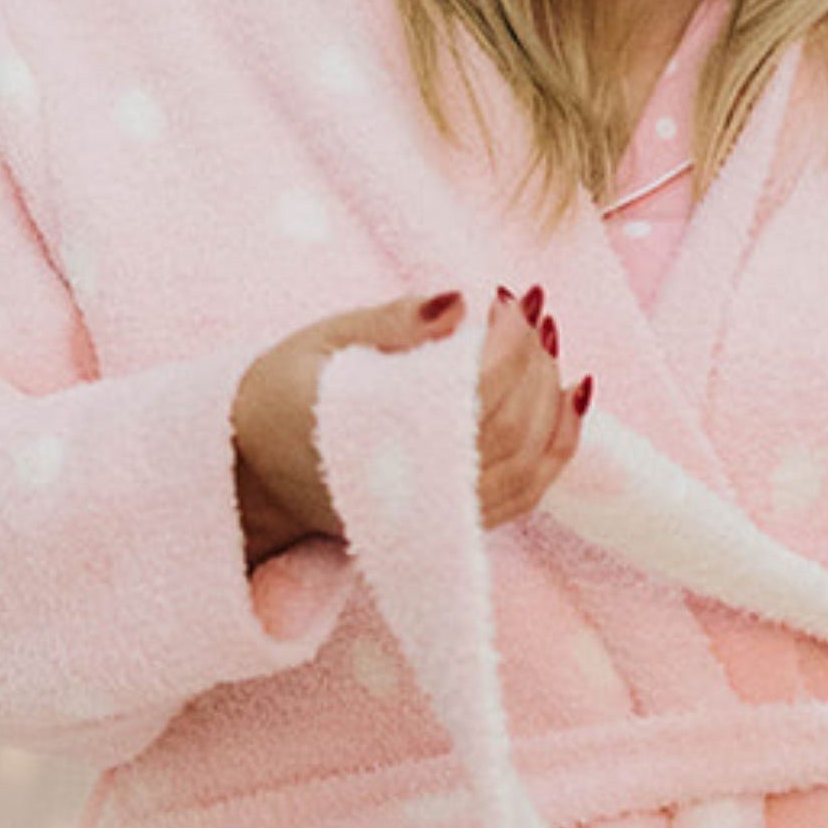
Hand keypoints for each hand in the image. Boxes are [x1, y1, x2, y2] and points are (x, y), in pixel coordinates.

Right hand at [231, 284, 591, 568]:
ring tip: (551, 344)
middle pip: (511, 431)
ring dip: (554, 402)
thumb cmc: (286, 396)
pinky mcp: (451, 528)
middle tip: (533, 312)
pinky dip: (558, 448)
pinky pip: (524, 496)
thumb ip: (392, 322)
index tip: (510, 299)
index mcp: (373, 438)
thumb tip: (461, 301)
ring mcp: (435, 519)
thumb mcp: (322, 341)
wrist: (255, 474)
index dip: (507, 346)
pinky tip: (571, 397)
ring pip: (527, 469)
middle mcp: (411, 491)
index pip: (474, 397)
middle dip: (535, 364)